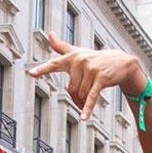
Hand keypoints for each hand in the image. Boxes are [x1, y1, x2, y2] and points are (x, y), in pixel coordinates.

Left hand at [28, 32, 147, 120]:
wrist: (121, 62)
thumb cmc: (95, 58)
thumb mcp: (78, 52)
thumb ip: (61, 47)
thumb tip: (49, 34)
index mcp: (72, 57)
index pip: (54, 64)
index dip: (42, 70)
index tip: (30, 73)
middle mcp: (80, 61)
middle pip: (70, 89)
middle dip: (76, 99)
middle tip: (82, 100)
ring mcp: (91, 69)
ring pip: (80, 94)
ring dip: (83, 103)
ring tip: (88, 103)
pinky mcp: (101, 78)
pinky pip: (91, 97)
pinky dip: (88, 108)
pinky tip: (84, 118)